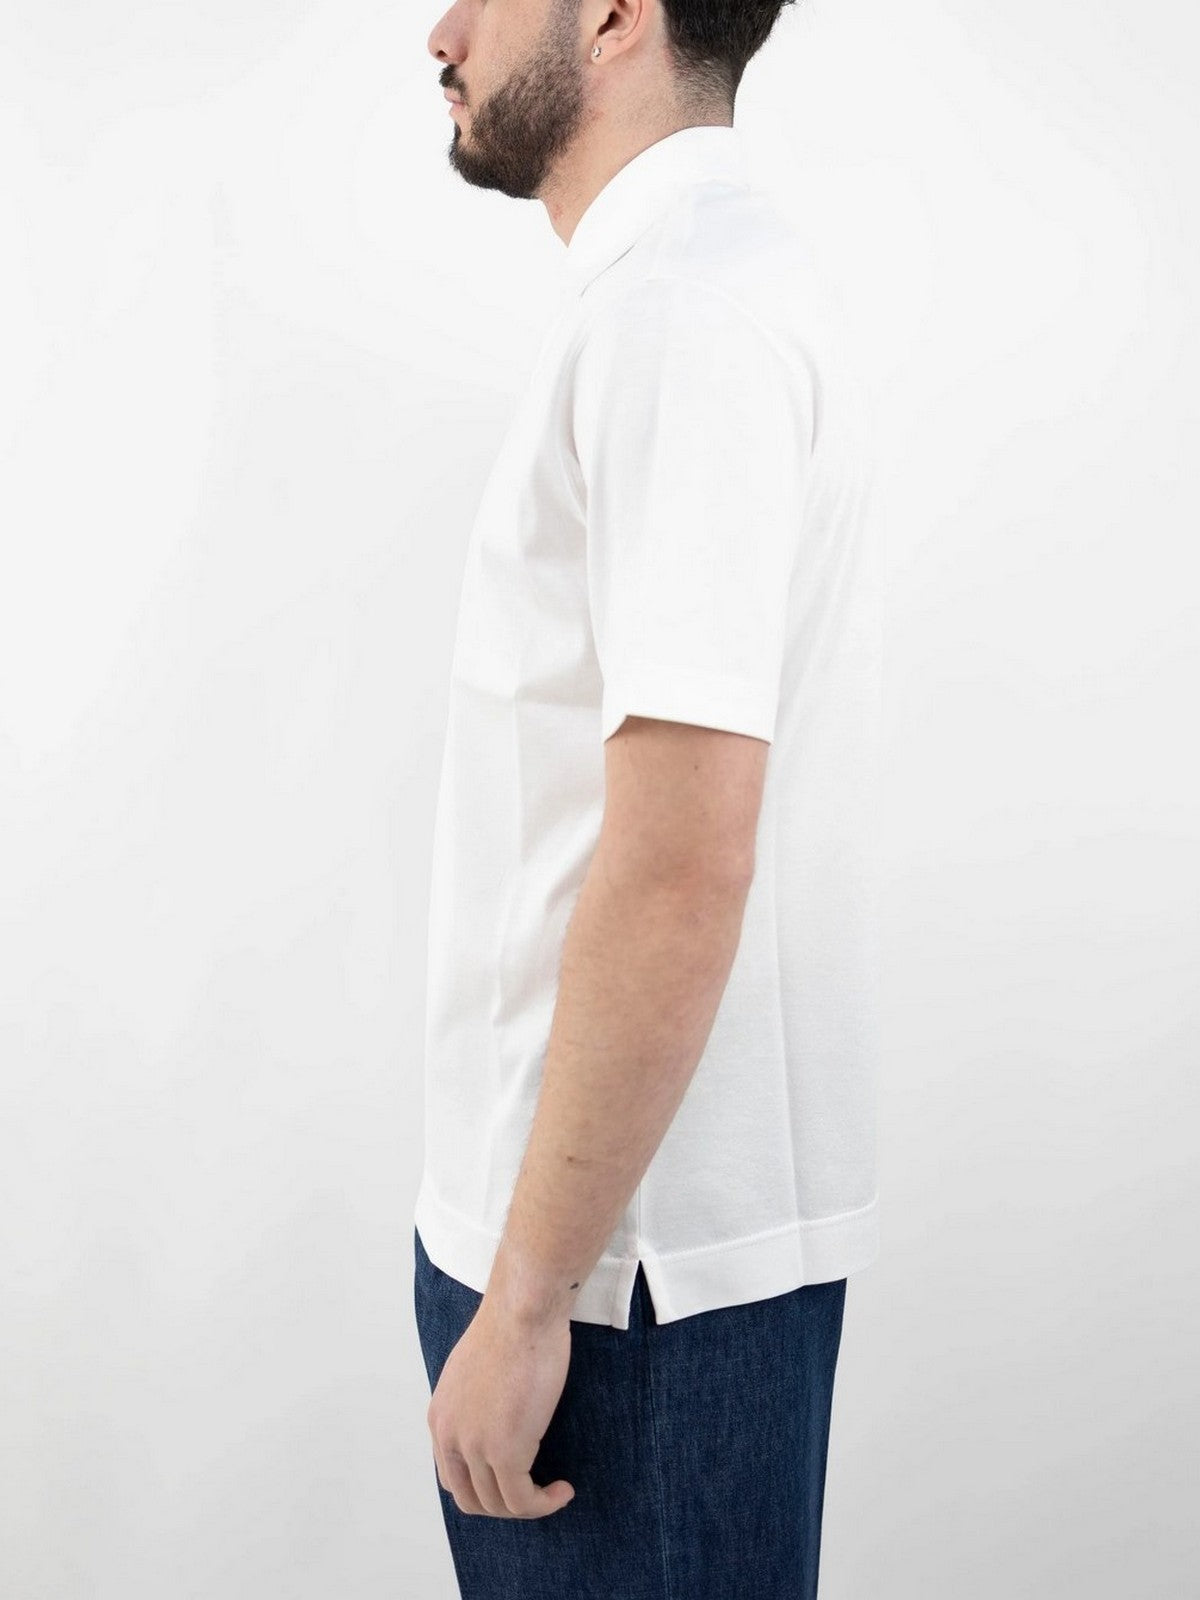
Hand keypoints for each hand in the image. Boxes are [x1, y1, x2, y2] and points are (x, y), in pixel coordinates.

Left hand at [426, 1295, 576, 1518]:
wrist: (523, 1310)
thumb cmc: (512, 1326)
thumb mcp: (476, 1369)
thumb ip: (475, 1401)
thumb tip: (495, 1418)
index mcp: (440, 1416)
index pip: (451, 1475)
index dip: (482, 1485)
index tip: (513, 1478)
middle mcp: (450, 1436)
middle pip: (469, 1498)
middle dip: (502, 1504)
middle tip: (534, 1491)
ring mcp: (475, 1446)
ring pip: (497, 1504)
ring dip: (528, 1506)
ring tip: (554, 1492)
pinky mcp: (505, 1451)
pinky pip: (523, 1500)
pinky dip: (544, 1504)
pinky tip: (562, 1490)